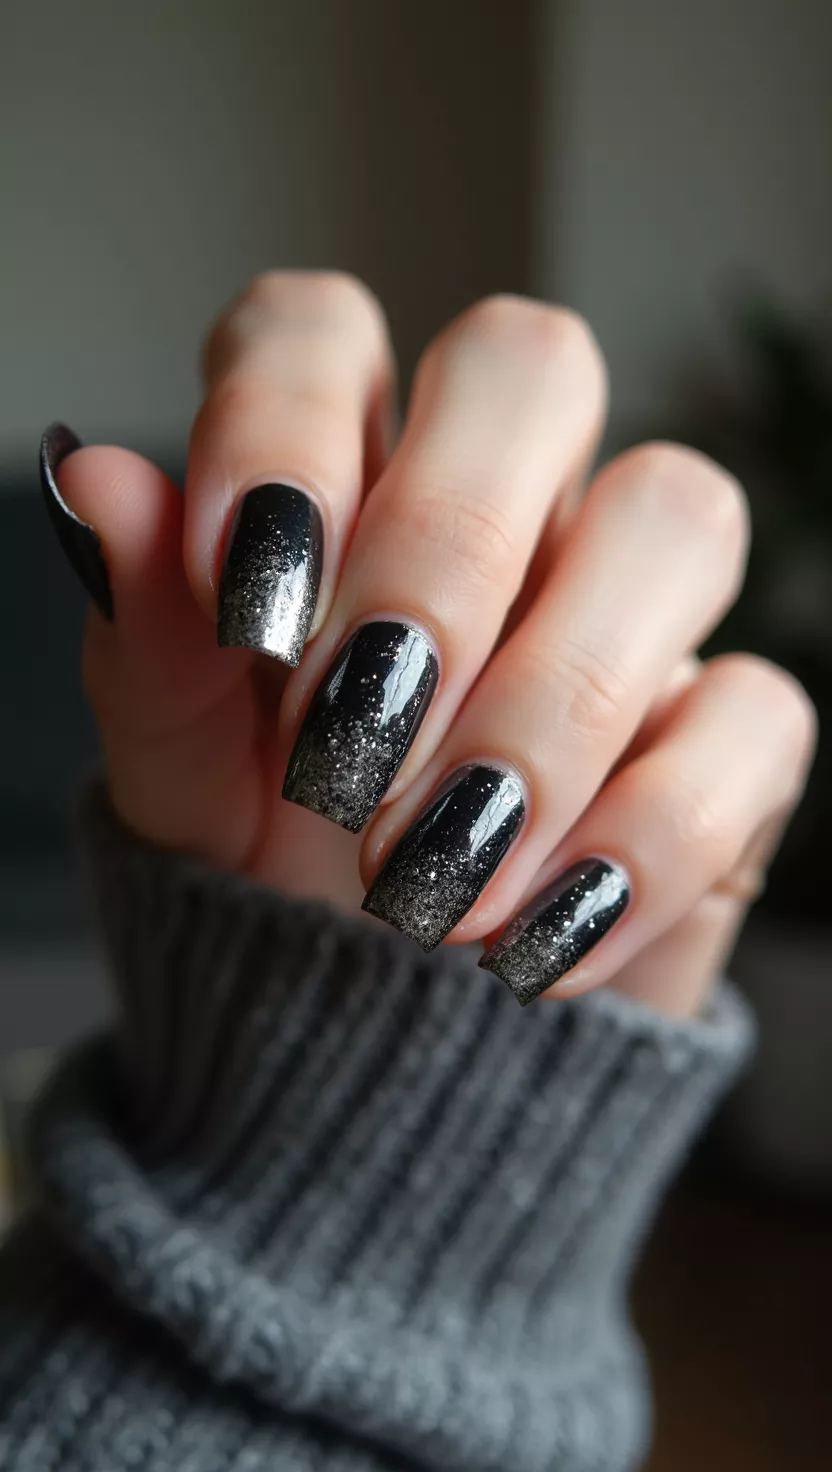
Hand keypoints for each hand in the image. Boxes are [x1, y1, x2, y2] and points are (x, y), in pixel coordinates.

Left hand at [44, 274, 815, 1015]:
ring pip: (674, 516)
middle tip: (350, 750)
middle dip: (442, 554)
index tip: (246, 611)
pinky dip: (643, 840)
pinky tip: (529, 944)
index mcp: (341, 475)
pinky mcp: (726, 731)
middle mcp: (502, 503)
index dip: (283, 428)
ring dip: (550, 708)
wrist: (377, 1028)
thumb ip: (144, 634)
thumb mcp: (181, 775)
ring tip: (433, 884)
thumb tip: (93, 480)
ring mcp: (631, 604)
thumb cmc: (268, 866)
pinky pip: (755, 713)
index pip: (321, 332)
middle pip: (532, 367)